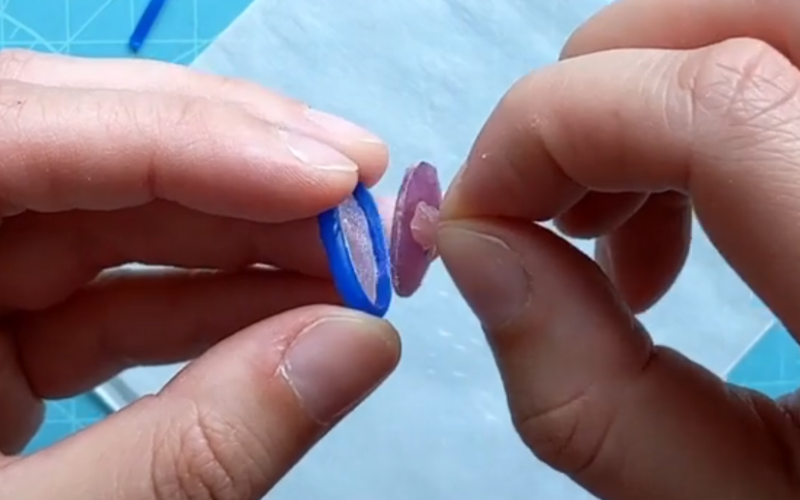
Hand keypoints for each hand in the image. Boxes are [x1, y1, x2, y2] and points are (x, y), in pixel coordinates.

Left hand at [0, 50, 399, 498]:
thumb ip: (206, 446)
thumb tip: (361, 346)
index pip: (23, 135)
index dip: (189, 140)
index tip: (334, 175)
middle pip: (78, 145)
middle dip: (237, 160)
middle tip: (360, 185)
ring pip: (112, 210)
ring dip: (244, 227)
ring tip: (352, 247)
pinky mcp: (0, 330)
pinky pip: (115, 287)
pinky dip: (215, 295)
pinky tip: (298, 304)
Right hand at [439, 0, 799, 497]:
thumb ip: (585, 397)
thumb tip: (477, 251)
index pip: (718, 103)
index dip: (553, 128)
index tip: (481, 211)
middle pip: (747, 8)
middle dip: (598, 89)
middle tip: (553, 215)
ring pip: (764, 15)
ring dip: (649, 99)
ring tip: (626, 239)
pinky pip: (789, 58)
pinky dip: (708, 107)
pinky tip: (697, 214)